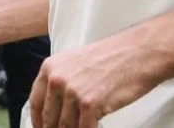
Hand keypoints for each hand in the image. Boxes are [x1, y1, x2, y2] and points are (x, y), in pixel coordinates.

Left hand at [28, 34, 162, 127]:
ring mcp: (73, 92)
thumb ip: (61, 81)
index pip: (36, 102)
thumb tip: (55, 106)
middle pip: (49, 118)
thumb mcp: (75, 62)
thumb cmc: (112, 57)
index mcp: (50, 68)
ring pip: (65, 126)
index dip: (38, 120)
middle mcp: (57, 79)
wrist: (137, 53)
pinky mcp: (90, 104)